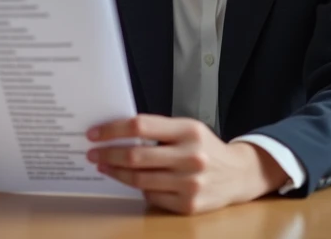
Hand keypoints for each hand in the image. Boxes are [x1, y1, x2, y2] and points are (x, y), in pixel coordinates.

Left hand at [86, 115, 288, 214]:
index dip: (112, 130)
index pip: (140, 126)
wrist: (238, 174)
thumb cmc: (206, 148)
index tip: (94, 133)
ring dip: (116, 172)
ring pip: (140, 179)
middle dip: (108, 154)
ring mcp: (190, 183)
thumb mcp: (187, 129)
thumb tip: (117, 133)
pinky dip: (139, 188)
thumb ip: (158, 130)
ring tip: (104, 166)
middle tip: (92, 153)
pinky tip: (132, 181)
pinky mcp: (189, 204)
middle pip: (136, 155)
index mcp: (188, 130)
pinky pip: (152, 196)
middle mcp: (191, 156)